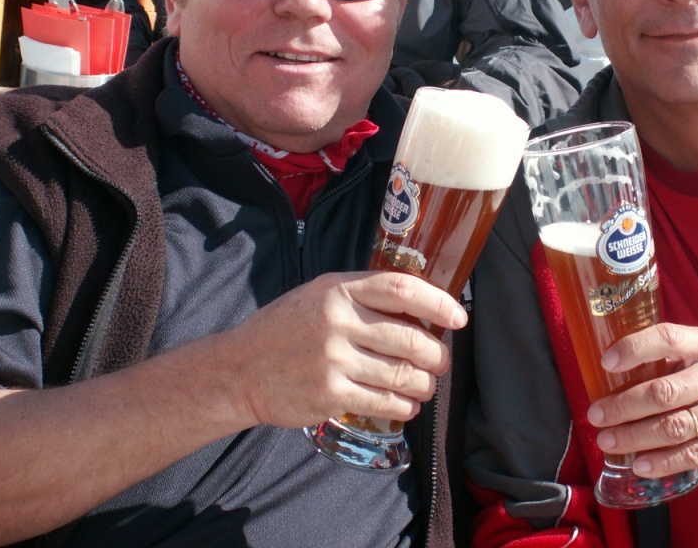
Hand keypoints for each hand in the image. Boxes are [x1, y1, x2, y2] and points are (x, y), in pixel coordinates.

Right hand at [218, 270, 466, 430]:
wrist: (239, 369)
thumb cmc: (286, 329)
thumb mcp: (320, 295)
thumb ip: (362, 297)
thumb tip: (420, 309)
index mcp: (338, 290)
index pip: (401, 289)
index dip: (438, 302)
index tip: (458, 318)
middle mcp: (338, 322)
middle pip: (409, 338)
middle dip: (436, 354)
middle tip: (441, 362)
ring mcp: (333, 360)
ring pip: (402, 375)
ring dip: (424, 385)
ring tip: (426, 387)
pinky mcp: (330, 394)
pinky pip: (383, 403)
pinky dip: (404, 407)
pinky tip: (407, 406)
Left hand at [586, 322, 697, 477]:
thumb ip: (676, 355)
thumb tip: (619, 368)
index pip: (668, 338)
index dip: (634, 349)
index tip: (606, 363)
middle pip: (664, 391)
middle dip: (623, 405)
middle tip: (596, 415)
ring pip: (675, 426)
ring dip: (635, 437)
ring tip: (608, 442)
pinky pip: (695, 454)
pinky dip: (663, 462)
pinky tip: (639, 465)